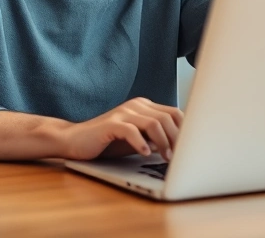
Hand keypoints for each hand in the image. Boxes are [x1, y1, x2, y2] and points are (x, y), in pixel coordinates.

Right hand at [60, 97, 182, 160]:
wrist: (74, 140)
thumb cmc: (107, 143)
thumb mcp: (136, 140)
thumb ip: (154, 138)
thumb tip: (179, 147)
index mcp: (144, 107)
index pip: (173, 112)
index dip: (185, 129)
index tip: (190, 147)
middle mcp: (135, 106)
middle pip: (167, 117)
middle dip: (177, 138)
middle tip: (180, 157)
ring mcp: (122, 113)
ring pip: (153, 123)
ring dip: (164, 142)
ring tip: (166, 158)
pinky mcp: (110, 124)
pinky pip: (131, 131)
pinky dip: (141, 143)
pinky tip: (145, 154)